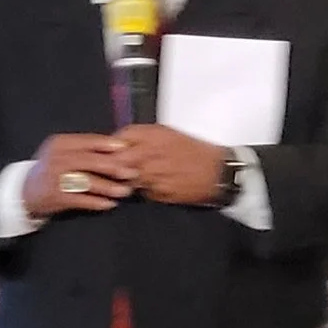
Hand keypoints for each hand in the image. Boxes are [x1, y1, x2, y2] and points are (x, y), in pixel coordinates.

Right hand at [21, 134, 134, 215]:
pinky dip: (96, 202)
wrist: (24, 190)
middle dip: (112, 167)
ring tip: (124, 191)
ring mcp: (55, 178)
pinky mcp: (55, 197)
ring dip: (108, 187)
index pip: (88, 141)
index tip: (125, 150)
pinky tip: (109, 204)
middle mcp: (56, 158)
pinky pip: (80, 200)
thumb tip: (117, 147)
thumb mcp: (61, 151)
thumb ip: (83, 148)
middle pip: (89, 161)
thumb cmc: (50, 168)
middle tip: (131, 173)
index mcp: (59, 143)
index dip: (108, 145)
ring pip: (86, 182)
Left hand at [112, 124, 228, 204]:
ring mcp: (155, 175)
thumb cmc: (194, 151)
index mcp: (156, 135)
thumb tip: (119, 141)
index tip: (110, 150)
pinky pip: (141, 192)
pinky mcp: (159, 192)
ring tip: (132, 178)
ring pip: (127, 178)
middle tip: (112, 169)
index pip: (122, 136)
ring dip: (125, 180)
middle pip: (118, 159)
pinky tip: (151, 186)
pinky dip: (142, 190)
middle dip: (113, 165)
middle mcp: (153, 153)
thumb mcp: (169, 134)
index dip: (112, 144)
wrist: (217, 172)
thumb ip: (143, 136)